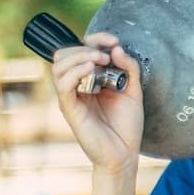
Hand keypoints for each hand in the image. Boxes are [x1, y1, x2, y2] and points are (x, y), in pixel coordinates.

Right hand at [51, 32, 143, 173]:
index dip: (95, 39)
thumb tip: (117, 48)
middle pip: (65, 54)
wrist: (124, 154)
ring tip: (99, 62)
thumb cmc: (127, 126)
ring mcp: (71, 97)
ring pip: (59, 65)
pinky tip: (90, 71)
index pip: (81, 49)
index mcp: (90, 79)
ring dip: (79, 57)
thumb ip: (129, 68)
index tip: (113, 42)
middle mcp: (77, 85)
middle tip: (105, 57)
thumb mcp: (133, 91)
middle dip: (85, 48)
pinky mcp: (69, 108)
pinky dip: (75, 72)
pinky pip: (63, 84)